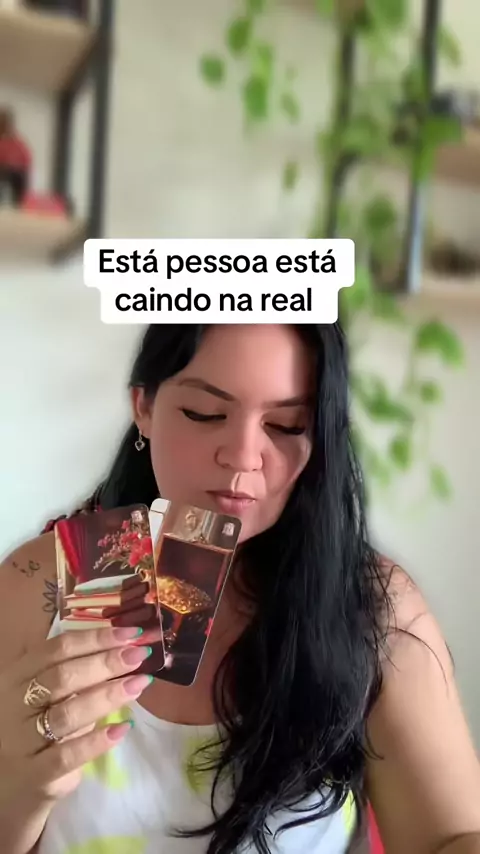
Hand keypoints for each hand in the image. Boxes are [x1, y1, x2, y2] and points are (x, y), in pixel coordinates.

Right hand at [0, 624, 159, 851]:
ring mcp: (22, 741)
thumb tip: (124, 649)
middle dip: (106, 662)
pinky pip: (67, 755)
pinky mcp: (35, 775)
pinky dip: (96, 741)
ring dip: (107, 696)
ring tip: (139, 684)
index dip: (96, 638)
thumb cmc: (32, 729)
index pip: (58, 648)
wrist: (6, 786)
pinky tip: (122, 729)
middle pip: (63, 677)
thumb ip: (73, 673)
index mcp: (17, 676)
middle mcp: (14, 705)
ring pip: (66, 714)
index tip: (131, 633)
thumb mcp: (42, 696)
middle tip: (139, 655)